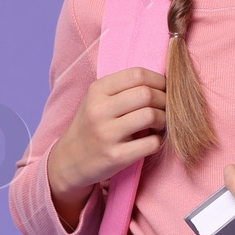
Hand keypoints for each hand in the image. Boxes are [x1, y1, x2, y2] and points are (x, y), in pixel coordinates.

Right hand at [46, 67, 166, 226]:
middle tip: (165, 107)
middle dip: (164, 100)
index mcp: (96, 90)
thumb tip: (162, 81)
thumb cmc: (91, 126)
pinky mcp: (115, 157)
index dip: (158, 80)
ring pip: (151, 116)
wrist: (69, 160)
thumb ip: (123, 88)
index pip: (137, 74)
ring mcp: (106, 134)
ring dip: (163, 119)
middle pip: (147, 94)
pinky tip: (152, 141)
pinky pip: (151, 143)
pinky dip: (158, 141)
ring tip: (159, 124)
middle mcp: (99, 110)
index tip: (163, 88)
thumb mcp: (97, 99)